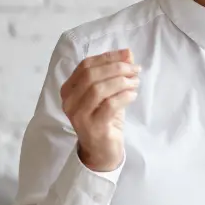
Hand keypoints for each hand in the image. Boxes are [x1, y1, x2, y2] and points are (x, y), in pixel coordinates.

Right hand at [59, 48, 139, 170]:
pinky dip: (124, 96)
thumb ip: (115, 72)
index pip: (86, 65)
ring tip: (135, 82)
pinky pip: (109, 105)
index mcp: (69, 89)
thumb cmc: (104, 118)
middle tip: (135, 70)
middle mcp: (69, 101)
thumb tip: (128, 53)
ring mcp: (79, 115)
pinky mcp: (92, 127)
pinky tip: (133, 95)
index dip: (108, 57)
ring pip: (98, 89)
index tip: (128, 56)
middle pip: (91, 75)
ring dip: (121, 82)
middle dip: (117, 68)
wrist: (101, 151)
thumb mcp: (109, 92)